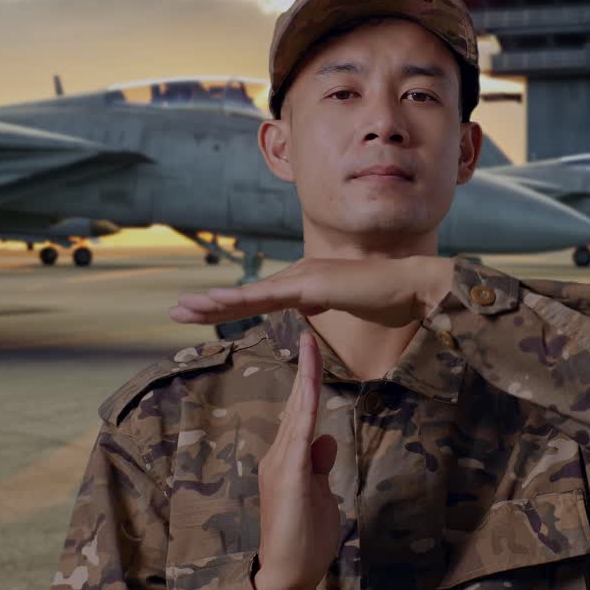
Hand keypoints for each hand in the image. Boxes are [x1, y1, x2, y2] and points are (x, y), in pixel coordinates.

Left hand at [169, 256, 454, 327]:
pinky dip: (240, 300)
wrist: (413, 287)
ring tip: (183, 308)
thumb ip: (327, 305)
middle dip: (211, 304)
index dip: (231, 307)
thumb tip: (311, 310)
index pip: (262, 299)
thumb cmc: (390, 301)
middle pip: (248, 295)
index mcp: (308, 283)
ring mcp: (305, 278)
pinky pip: (269, 297)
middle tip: (177, 312)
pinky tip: (216, 304)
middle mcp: (301, 276)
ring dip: (214, 303)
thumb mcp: (349, 307)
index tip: (203, 313)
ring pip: (251, 294)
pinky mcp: (312, 285)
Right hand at [251, 331, 341, 589]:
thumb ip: (320, 467)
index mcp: (288, 459)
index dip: (307, 382)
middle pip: (296, 404)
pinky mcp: (288, 477)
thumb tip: (327, 439)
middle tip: (310, 333)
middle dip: (305, 368)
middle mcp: (279, 455)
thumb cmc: (303, 540)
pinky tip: (309, 385)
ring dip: (305, 377)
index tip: (314, 353)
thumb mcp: (319, 496)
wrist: (286, 574)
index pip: (301, 413)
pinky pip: (300, 434)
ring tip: (310, 344)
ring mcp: (281, 464)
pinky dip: (305, 407)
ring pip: (297, 412)